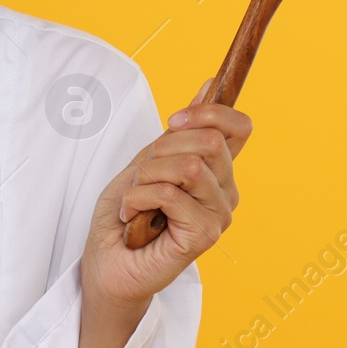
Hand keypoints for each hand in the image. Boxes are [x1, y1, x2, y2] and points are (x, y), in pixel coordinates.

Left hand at [81, 78, 252, 315]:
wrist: (106, 262)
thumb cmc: (125, 213)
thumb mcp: (148, 159)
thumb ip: (180, 131)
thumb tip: (210, 85)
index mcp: (216, 171)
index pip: (239, 127)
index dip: (209, 113)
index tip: (174, 121)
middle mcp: (225, 192)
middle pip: (209, 141)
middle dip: (161, 150)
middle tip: (142, 177)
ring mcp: (218, 216)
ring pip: (187, 166)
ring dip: (145, 177)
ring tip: (135, 199)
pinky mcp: (204, 236)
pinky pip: (170, 194)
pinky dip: (137, 199)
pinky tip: (133, 216)